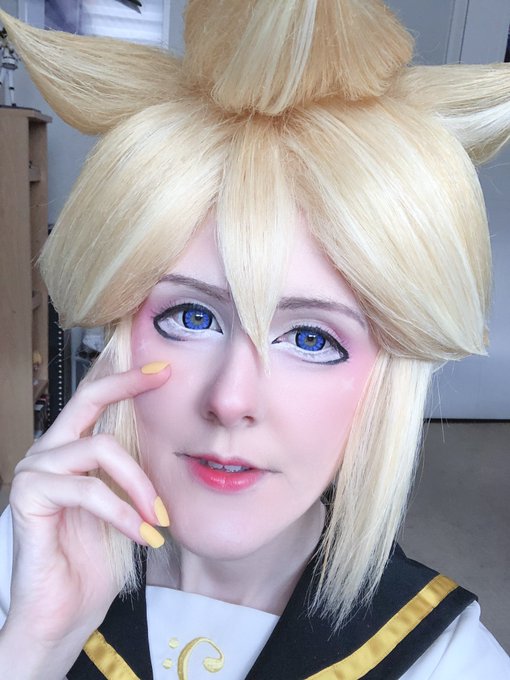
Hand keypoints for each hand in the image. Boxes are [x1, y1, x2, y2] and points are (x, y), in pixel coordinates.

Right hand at [0, 362, 170, 676]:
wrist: (62, 618)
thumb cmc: (94, 564)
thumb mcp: (125, 507)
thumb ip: (132, 473)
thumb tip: (168, 441)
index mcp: (69, 452)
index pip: (95, 402)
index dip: (127, 379)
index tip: (163, 369)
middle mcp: (48, 453)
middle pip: (87, 399)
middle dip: (128, 383)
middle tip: (163, 377)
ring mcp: (34, 472)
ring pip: (101, 449)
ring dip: (140, 484)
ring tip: (160, 519)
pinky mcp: (29, 497)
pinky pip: (89, 491)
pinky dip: (123, 513)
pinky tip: (144, 536)